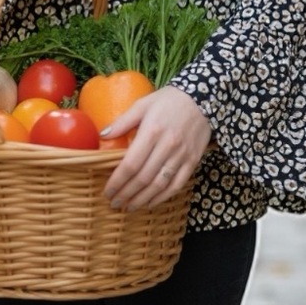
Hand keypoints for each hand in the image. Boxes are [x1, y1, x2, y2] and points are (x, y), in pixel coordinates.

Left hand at [102, 86, 211, 211]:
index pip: (131, 163)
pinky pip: (177, 185)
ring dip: (142, 199)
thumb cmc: (168, 100)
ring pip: (159, 185)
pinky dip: (163, 197)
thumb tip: (102, 135)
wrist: (203, 98)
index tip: (108, 191)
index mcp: (152, 131)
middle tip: (115, 202)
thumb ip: (123, 121)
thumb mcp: (143, 104)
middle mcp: (167, 146)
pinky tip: (151, 202)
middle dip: (127, 193)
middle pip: (143, 178)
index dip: (118, 181)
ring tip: (129, 207)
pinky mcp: (193, 161)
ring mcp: (181, 155)